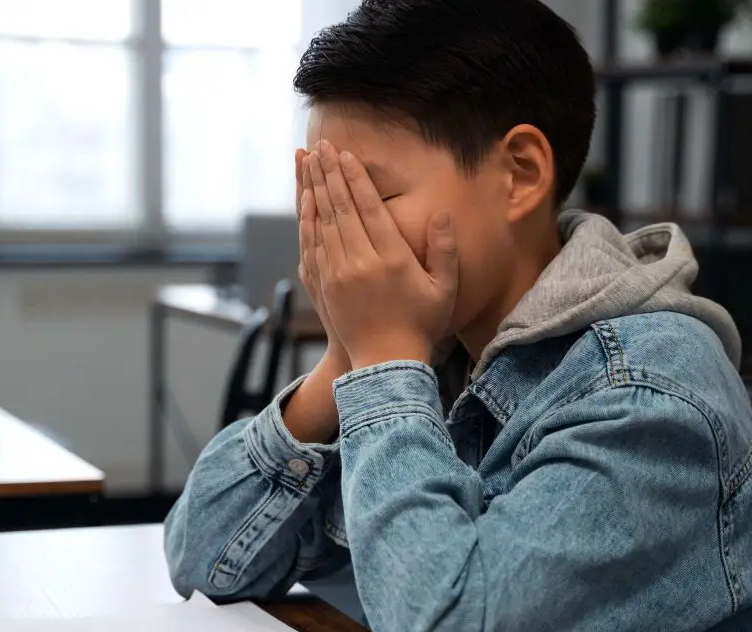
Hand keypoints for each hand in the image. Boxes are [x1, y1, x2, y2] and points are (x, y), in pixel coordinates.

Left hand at [306, 140, 457, 368]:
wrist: (385, 364)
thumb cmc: (420, 326)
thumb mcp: (444, 289)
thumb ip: (445, 250)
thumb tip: (441, 214)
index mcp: (392, 259)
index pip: (369, 208)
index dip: (356, 178)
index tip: (346, 154)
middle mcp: (360, 263)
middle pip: (341, 208)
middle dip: (331, 174)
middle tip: (323, 146)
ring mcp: (337, 274)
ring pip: (323, 222)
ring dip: (316, 189)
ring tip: (310, 162)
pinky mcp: (323, 286)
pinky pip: (312, 244)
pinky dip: (308, 219)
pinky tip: (306, 200)